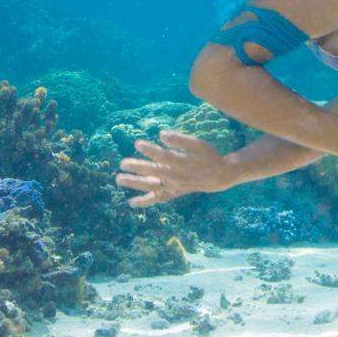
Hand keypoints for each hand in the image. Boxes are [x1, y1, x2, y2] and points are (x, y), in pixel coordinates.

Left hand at [116, 130, 235, 207]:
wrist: (219, 177)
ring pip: (152, 186)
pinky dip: (145, 202)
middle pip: (154, 172)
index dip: (150, 150)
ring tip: (119, 179)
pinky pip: (158, 198)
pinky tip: (132, 202)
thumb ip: (181, 140)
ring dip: (135, 183)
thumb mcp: (199, 144)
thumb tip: (162, 134)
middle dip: (137, 167)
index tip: (137, 144)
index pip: (163, 156)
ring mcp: (174, 186)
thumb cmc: (208, 156)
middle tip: (122, 163)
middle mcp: (176, 176)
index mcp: (183, 162)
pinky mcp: (173, 193)